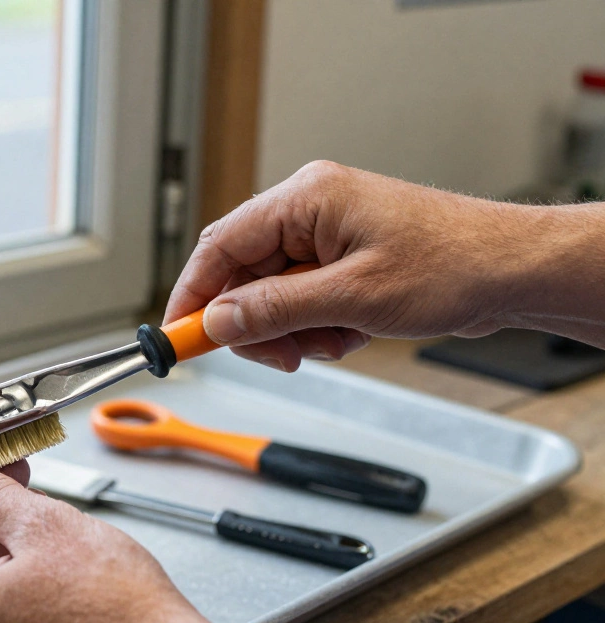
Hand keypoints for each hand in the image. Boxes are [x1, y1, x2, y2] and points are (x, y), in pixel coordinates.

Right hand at [165, 161, 604, 370]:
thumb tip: (216, 322)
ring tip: (334, 340)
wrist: (514, 271)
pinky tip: (352, 333)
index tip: (177, 337)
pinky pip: (304, 300)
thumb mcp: (350, 298)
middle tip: (277, 355)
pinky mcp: (344, 260)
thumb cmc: (452, 264)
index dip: (191, 295)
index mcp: (305, 198)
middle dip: (254, 323)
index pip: (219, 246)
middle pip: (243, 274)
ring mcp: (328, 235)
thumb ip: (273, 310)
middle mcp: (310, 210)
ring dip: (293, 330)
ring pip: (273, 295)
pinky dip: (318, 327)